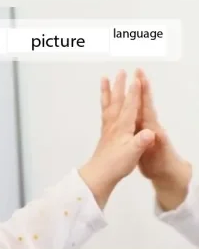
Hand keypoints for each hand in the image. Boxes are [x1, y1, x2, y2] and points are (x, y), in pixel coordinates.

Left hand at [79, 70, 154, 207]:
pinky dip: (105, 105)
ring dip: (107, 91)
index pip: (130, 106)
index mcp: (122, 127)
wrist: (98, 176)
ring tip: (104, 79)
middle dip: (120, 86)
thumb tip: (150, 133)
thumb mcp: (133, 153)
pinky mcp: (104, 136)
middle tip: (121, 71)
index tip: (137, 77)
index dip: (134, 92)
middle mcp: (113, 125)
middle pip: (117, 101)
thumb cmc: (116, 165)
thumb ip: (141, 141)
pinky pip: (105, 115)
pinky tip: (106, 104)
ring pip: (108, 106)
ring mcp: (107, 130)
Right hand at [136, 69, 191, 210]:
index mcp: (150, 129)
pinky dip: (125, 110)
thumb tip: (154, 134)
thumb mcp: (158, 154)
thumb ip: (155, 143)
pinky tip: (119, 107)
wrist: (165, 174)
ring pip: (134, 109)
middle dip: (139, 87)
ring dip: (131, 96)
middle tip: (136, 71)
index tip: (140, 77)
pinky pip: (129, 118)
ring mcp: (142, 131)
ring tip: (125, 82)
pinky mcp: (137, 136)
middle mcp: (147, 126)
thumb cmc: (160, 165)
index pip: (146, 106)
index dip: (143, 92)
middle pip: (141, 103)